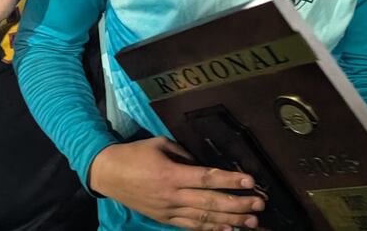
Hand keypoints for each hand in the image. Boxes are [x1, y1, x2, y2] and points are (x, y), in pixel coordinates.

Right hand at [89, 137, 265, 229]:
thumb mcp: (161, 144)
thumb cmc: (136, 154)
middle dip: (237, 204)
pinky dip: (210, 229)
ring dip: (229, 220)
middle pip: (210, 201)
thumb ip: (186, 155)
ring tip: (251, 221)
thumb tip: (206, 165)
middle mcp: (172, 195)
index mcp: (171, 173)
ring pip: (203, 217)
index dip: (230, 181)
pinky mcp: (163, 219)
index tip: (251, 181)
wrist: (107, 173)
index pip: (207, 178)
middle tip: (259, 204)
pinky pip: (190, 226)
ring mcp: (167, 210)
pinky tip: (227, 230)